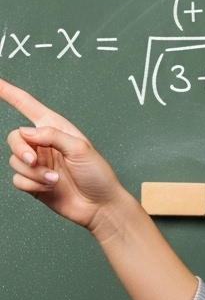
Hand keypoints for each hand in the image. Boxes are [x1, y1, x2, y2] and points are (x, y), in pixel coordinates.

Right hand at [2, 78, 126, 236]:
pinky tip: (49, 187)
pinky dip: (31, 184)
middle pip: (14, 138)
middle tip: (33, 159)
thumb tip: (26, 132)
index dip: (9, 93)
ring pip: (15, 161)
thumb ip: (51, 135)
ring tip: (54, 178)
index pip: (27, 106)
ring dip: (33, 172)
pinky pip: (18, 180)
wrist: (100, 206)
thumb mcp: (79, 148)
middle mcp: (43, 145)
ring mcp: (38, 165)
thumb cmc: (97, 175)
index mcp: (54, 128)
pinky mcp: (34, 183)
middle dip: (20, 149)